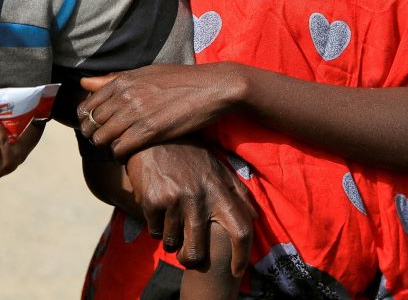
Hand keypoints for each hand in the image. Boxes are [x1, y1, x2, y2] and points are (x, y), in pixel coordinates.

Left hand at [78, 63, 240, 158]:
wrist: (215, 87)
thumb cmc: (183, 79)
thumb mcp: (148, 73)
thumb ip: (115, 79)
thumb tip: (84, 82)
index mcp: (123, 80)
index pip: (87, 105)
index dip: (87, 120)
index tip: (97, 126)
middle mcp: (125, 96)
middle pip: (91, 124)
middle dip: (95, 135)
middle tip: (108, 140)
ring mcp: (136, 113)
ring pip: (102, 139)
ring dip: (107, 146)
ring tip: (119, 146)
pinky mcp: (149, 131)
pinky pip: (119, 149)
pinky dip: (120, 155)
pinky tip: (130, 153)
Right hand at [124, 140, 255, 277]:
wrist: (153, 136)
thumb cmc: (189, 153)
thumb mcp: (217, 167)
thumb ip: (236, 191)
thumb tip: (255, 216)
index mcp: (220, 189)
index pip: (241, 229)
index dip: (242, 255)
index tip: (239, 270)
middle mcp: (200, 197)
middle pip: (198, 252)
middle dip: (191, 259)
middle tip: (189, 254)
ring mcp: (176, 200)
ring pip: (172, 243)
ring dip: (171, 237)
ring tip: (172, 214)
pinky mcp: (152, 202)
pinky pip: (155, 231)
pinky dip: (156, 225)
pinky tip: (158, 204)